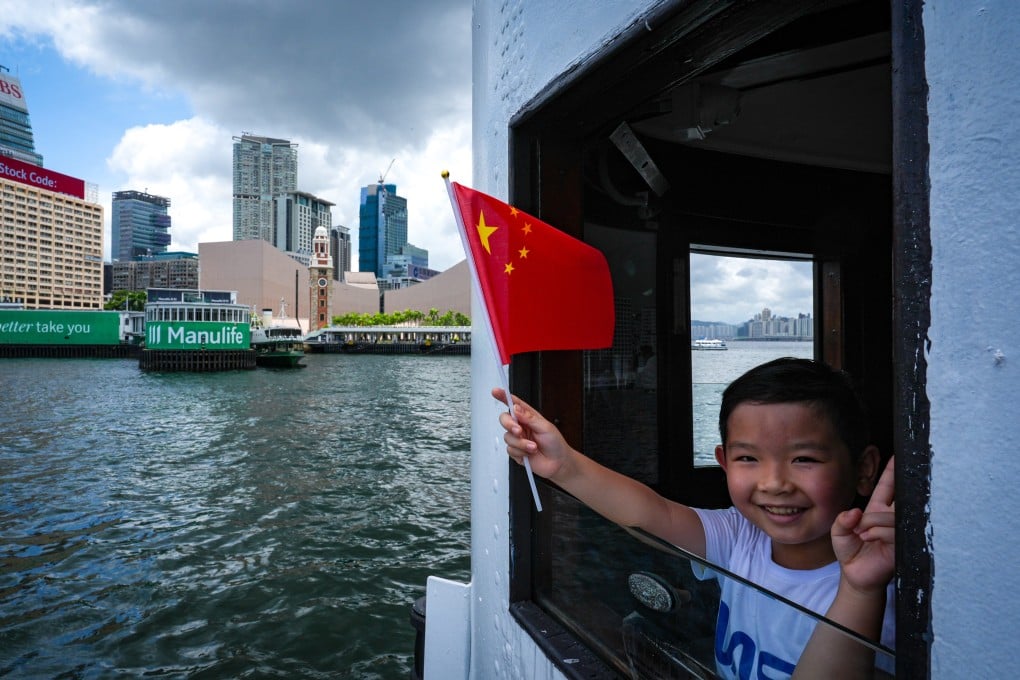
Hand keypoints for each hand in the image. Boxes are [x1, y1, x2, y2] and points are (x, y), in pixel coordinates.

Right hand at [491, 387, 573, 480]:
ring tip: (534, 447)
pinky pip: (510, 449)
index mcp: (528, 416)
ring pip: (507, 437)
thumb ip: (529, 418)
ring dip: (521, 443)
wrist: (558, 463)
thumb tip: (516, 409)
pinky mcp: (516, 451)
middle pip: (505, 419)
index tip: (496, 392)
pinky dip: (521, 451)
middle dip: (510, 424)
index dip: (504, 397)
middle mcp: (521, 426)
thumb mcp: (545, 427)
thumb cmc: (555, 443)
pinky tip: (530, 453)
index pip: (514, 404)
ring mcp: (518, 439)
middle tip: (519, 430)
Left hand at [831, 456, 894, 594]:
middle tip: (882, 493)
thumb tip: (855, 512)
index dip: (892, 473)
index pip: (887, 488)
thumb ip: (842, 519)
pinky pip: (893, 531)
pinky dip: (876, 532)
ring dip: (872, 521)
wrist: (856, 576)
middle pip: (898, 498)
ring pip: (892, 516)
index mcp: (877, 510)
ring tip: (861, 531)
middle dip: (896, 488)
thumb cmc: (850, 551)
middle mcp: (890, 518)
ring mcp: (898, 531)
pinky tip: (867, 537)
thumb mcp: (838, 532)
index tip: (898, 457)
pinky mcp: (902, 545)